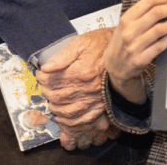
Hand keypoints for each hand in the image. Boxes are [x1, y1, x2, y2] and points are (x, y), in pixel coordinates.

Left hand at [35, 28, 114, 148]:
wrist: (124, 47)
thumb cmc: (103, 43)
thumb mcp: (81, 43)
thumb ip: (62, 56)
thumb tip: (46, 69)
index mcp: (80, 73)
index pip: (53, 85)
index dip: (43, 81)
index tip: (41, 76)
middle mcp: (88, 88)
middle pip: (58, 100)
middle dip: (48, 95)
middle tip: (47, 89)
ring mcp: (96, 97)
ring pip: (70, 113)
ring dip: (58, 111)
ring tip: (54, 104)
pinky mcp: (103, 102)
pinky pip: (86, 119)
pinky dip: (74, 122)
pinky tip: (67, 118)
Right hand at [104, 0, 166, 103]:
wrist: (113, 66)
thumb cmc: (122, 43)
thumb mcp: (125, 25)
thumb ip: (141, 15)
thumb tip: (165, 4)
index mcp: (126, 20)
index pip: (148, 2)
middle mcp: (129, 31)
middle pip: (156, 13)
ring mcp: (134, 46)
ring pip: (159, 29)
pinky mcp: (140, 59)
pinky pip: (160, 46)